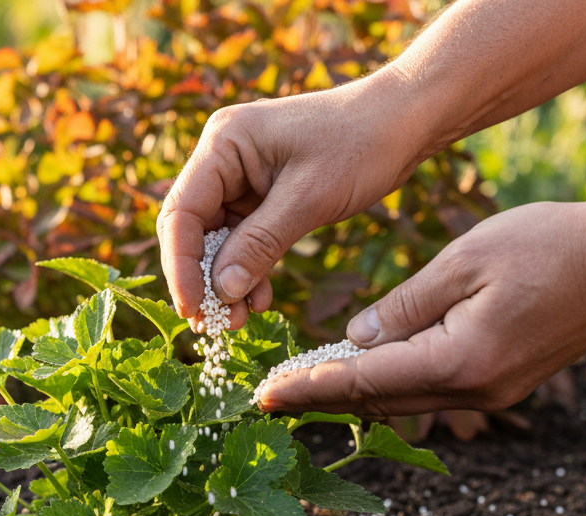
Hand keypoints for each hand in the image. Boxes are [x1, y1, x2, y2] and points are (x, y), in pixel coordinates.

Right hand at [158, 72, 425, 330]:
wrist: (405, 121)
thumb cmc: (360, 144)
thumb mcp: (309, 198)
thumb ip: (260, 244)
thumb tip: (220, 292)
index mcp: (223, 144)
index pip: (182, 213)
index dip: (181, 265)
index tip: (192, 308)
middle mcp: (222, 158)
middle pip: (192, 229)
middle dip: (201, 279)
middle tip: (212, 324)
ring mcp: (241, 177)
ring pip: (217, 241)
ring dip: (226, 281)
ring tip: (239, 321)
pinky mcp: (262, 195)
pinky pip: (243, 240)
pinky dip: (249, 270)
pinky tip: (261, 299)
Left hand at [256, 200, 585, 415]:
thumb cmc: (550, 244)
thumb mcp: (463, 260)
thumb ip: (404, 305)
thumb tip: (355, 340)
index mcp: (459, 360)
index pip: (363, 381)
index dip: (308, 388)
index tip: (263, 396)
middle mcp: (473, 391)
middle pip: (377, 402)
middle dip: (320, 399)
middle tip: (266, 396)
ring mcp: (492, 393)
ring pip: (404, 401)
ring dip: (352, 394)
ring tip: (300, 387)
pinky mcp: (503, 383)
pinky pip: (431, 390)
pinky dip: (390, 384)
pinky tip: (362, 371)